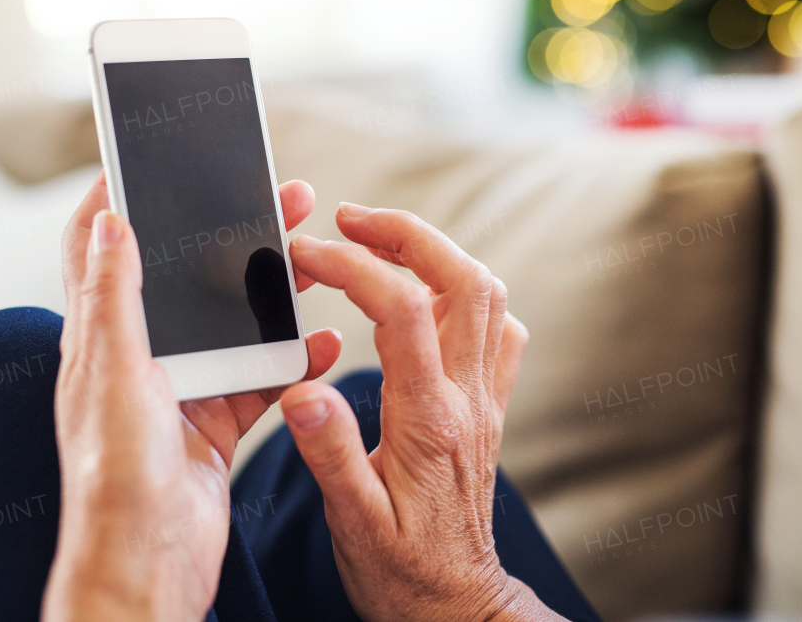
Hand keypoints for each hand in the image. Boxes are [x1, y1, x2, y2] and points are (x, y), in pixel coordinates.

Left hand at [42, 172, 340, 620]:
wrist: (149, 568)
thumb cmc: (117, 479)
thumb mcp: (114, 377)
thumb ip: (115, 300)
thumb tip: (111, 219)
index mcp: (101, 339)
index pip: (97, 249)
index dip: (116, 198)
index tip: (148, 156)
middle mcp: (139, 358)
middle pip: (183, 274)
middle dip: (226, 229)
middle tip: (277, 195)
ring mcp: (180, 391)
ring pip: (232, 321)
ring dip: (270, 287)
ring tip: (313, 254)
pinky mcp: (216, 423)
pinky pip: (263, 376)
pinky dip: (296, 356)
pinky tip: (328, 341)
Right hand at [280, 204, 558, 621]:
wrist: (457, 603)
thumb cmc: (401, 571)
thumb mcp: (353, 522)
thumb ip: (330, 453)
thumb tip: (304, 389)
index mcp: (429, 419)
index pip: (403, 309)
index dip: (353, 266)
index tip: (306, 254)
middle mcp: (467, 398)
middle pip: (463, 279)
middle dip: (407, 232)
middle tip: (350, 219)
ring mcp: (485, 399)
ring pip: (486, 293)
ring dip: (434, 251)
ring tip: (377, 240)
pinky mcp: (488, 407)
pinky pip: (497, 328)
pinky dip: (463, 292)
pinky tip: (425, 296)